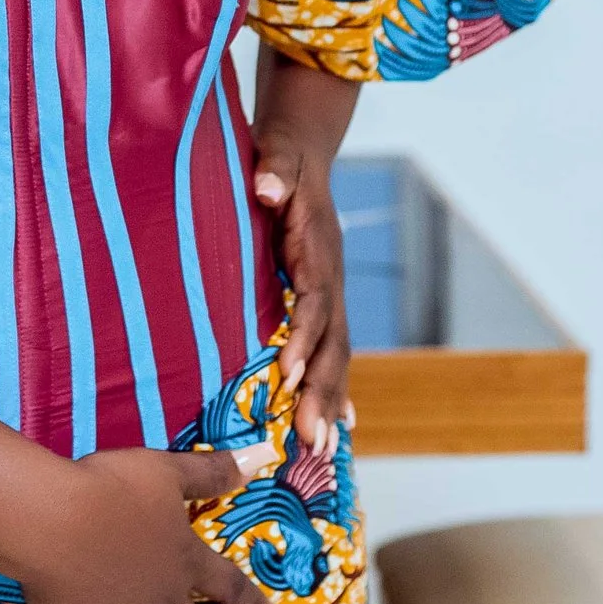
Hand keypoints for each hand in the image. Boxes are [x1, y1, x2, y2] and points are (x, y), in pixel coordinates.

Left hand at [253, 134, 351, 452]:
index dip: (303, 339)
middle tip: (313, 442)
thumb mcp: (276, 154)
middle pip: (333, 343)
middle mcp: (330, 279)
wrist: (303, 152)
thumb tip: (266, 186)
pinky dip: (333, 388)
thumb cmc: (282, 156)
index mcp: (318, 251)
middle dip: (324, 393)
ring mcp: (329, 293)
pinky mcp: (320, 301)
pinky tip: (335, 425)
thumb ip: (273, 169)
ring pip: (335, 355)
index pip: (315, 302)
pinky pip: (329, 351)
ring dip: (330, 402)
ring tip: (324, 451)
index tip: (287, 376)